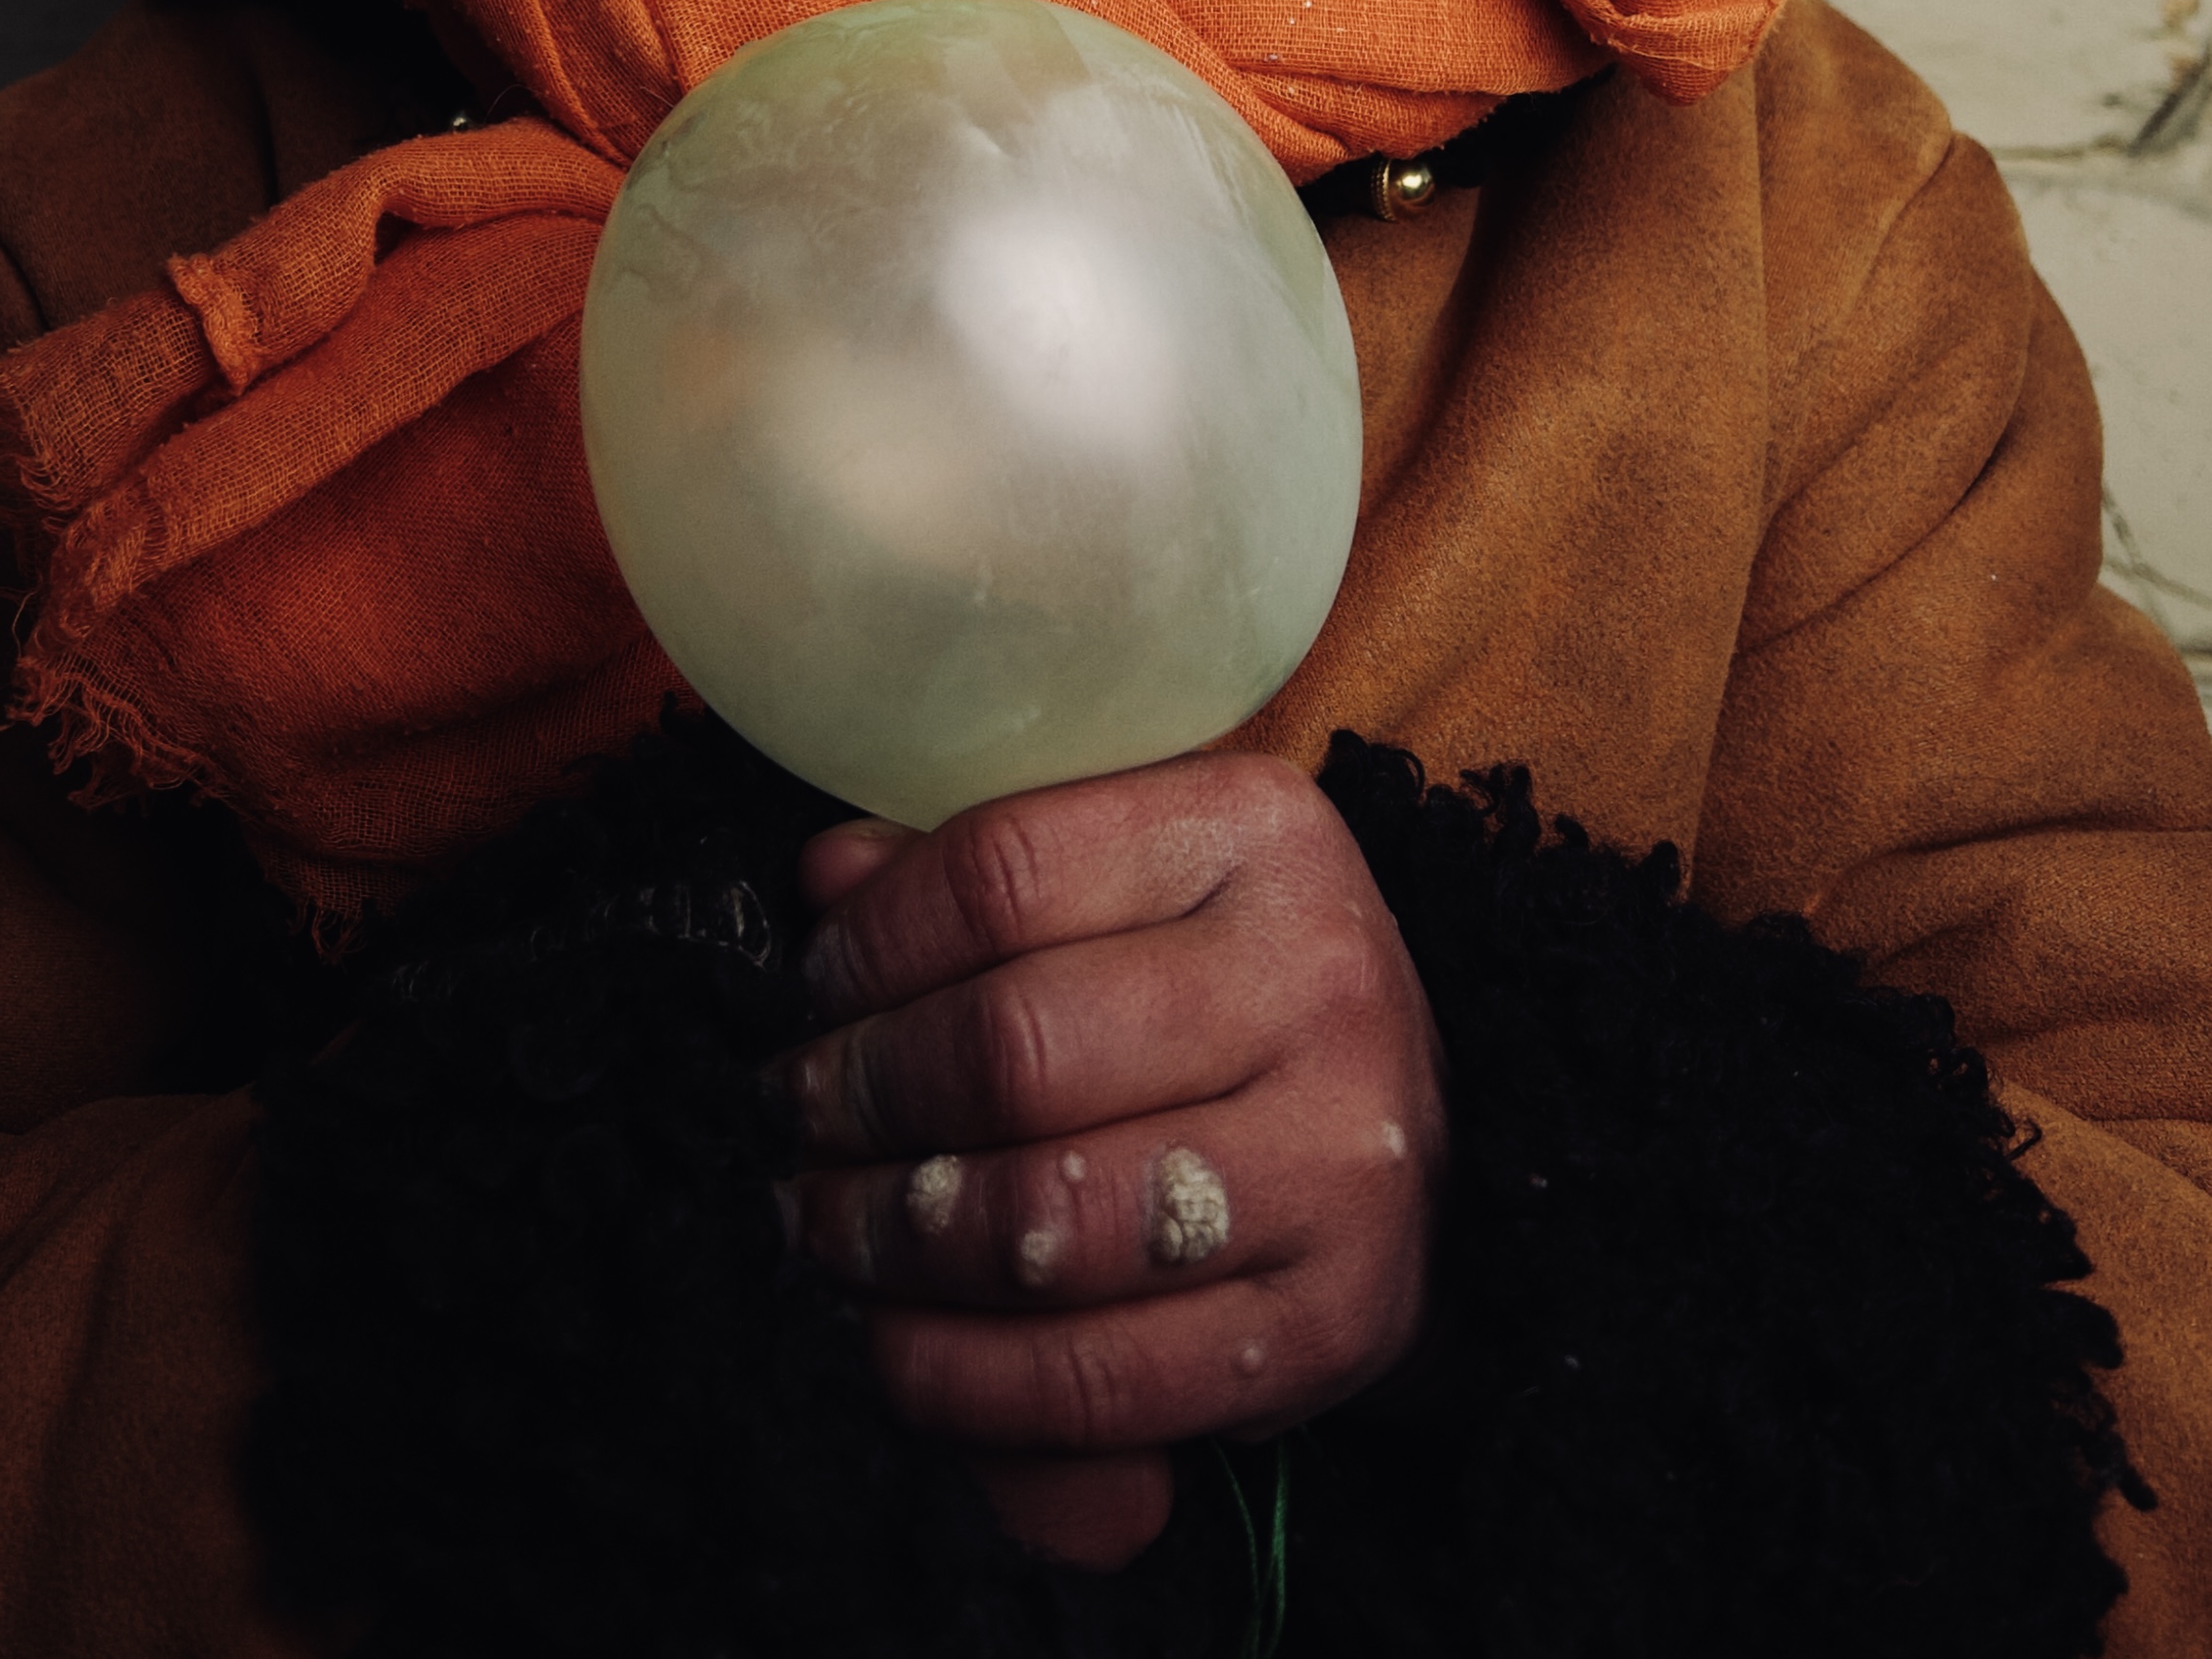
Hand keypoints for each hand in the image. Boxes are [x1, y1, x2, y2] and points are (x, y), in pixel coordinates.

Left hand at [773, 753, 1447, 1569]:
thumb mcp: (1125, 875)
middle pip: (1014, 1050)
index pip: (1001, 873)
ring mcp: (1340, 1160)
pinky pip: (1101, 1378)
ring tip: (825, 1227)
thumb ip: (974, 872)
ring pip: (1046, 1222)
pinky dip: (961, 1377)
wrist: (1413, 1121)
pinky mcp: (1333, 1323)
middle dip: (861, 1098)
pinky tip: (892, 1341)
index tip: (811, 988)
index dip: (868, 943)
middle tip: (797, 1117)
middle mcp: (1319, 980)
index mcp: (1255, 831)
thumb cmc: (1222, 978)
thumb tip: (827, 874)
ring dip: (891, 1241)